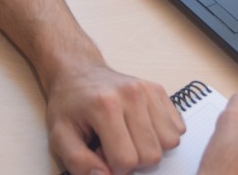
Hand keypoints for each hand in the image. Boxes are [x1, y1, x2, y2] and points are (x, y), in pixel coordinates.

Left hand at [48, 65, 184, 174]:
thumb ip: (78, 162)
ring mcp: (148, 90)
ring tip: (128, 137)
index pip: (126, 160)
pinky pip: (177, 128)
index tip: (101, 155)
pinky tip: (140, 129)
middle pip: (151, 155)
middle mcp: (131, 95)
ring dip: (149, 148)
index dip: (113, 168)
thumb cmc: (70, 104)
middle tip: (114, 146)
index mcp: (105, 106)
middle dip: (133, 161)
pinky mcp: (158, 90)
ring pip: (169, 142)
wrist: (79, 73)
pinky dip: (161, 135)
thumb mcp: (60, 136)